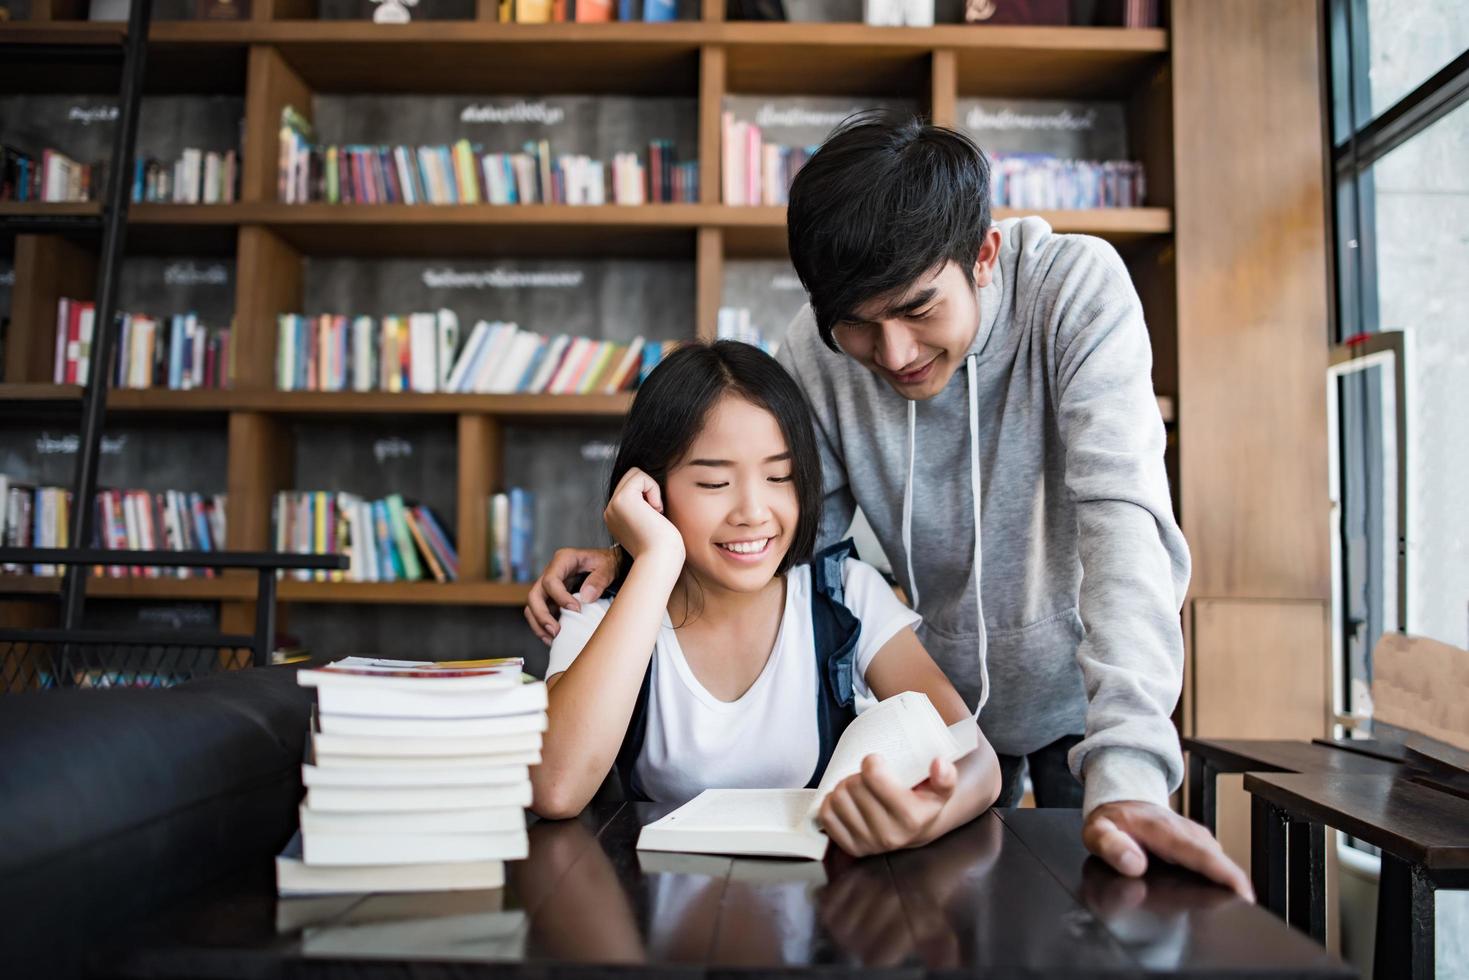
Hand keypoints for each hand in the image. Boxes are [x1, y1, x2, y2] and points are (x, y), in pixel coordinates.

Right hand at [524, 546, 618, 644]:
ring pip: (532, 607)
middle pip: (535, 595)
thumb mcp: (608, 567)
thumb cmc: (605, 563)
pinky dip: (543, 627)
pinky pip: (540, 614)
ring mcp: (548, 587)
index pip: (551, 580)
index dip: (560, 597)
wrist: (606, 566)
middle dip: (542, 615)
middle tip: (556, 631)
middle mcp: (551, 573)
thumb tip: (585, 598)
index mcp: (563, 560)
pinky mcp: (551, 599)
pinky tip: (554, 639)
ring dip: (539, 625)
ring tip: (553, 639)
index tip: (576, 610)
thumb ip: (599, 580)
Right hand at [603, 467, 684, 568]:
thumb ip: (645, 508)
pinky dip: (653, 489)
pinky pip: (641, 476)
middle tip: (656, 514)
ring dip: (651, 489)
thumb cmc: (664, 548)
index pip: (630, 487)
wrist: (660, 562)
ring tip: (655, 513)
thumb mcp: (650, 524)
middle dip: (648, 489)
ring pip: (635, 474)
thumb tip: (652, 488)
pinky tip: (655, 511)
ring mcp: (613, 505)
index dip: (648, 495)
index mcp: (615, 517)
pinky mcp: (622, 500)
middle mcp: (610, 510)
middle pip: (631, 476)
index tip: (654, 519)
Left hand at [818, 755, 957, 856]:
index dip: (871, 762)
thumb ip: (946, 776)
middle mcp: (889, 835)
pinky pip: (826, 817)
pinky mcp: (851, 848)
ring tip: (856, 787)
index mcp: (911, 817)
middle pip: (852, 786)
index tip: (876, 761)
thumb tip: (939, 763)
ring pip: (837, 799)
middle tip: (867, 777)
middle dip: (857, 775)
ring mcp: (868, 844)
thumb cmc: (923, 803)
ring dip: (843, 787)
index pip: (873, 776)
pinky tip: (845, 800)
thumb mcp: (941, 789)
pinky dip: (830, 804)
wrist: (915, 832)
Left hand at [1082, 800, 1253, 900]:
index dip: (1223, 872)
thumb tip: (1135, 863)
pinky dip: (1224, 874)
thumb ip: (1111, 846)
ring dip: (1231, 878)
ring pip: (1219, 857)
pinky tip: (1226, 892)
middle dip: (1236, 881)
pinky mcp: (1196, 840)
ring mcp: (1193, 834)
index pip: (1198, 852)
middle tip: (1247, 907)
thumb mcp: (1097, 832)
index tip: (1242, 891)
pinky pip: (1214, 857)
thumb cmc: (1110, 818)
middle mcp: (1183, 830)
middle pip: (1217, 857)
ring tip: (1239, 904)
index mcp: (1162, 829)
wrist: (1119, 798)